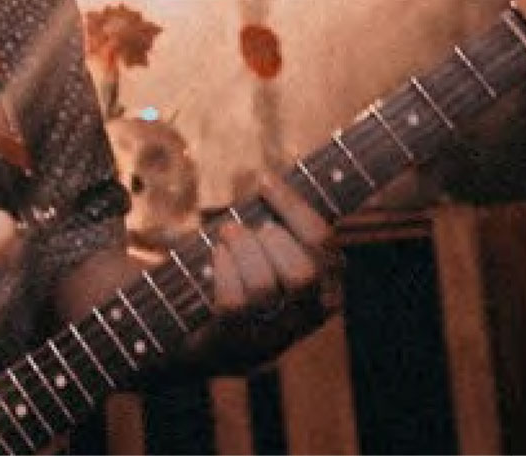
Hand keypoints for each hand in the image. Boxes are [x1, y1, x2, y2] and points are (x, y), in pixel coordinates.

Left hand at [196, 173, 340, 371]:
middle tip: (247, 224)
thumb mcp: (268, 251)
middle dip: (272, 238)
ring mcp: (273, 337)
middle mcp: (306, 317)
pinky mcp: (238, 344)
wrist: (200, 336)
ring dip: (243, 249)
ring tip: (228, 233)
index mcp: (325, 288)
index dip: (294, 207)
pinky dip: (224, 270)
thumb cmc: (242, 279)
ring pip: (266, 287)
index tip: (266, 180)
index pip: (324, 245)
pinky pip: (235, 304)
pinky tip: (217, 255)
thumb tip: (271, 180)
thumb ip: (279, 223)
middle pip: (303, 273)